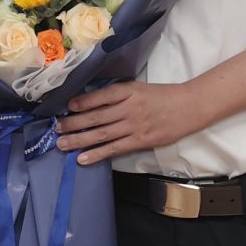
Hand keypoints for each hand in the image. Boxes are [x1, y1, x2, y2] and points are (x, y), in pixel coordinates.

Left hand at [56, 81, 209, 165]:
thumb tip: (91, 101)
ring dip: (79, 139)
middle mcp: (129, 108)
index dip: (83, 102)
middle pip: (96, 116)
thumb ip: (118, 94)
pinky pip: (114, 149)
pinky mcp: (139, 141)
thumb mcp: (138, 87)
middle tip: (56, 128)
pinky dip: (97, 154)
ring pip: (101, 134)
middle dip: (74, 123)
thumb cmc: (162, 96)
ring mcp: (134, 126)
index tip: (67, 105)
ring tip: (62, 143)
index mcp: (128, 91)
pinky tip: (82, 158)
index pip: (101, 96)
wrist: (188, 107)